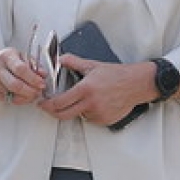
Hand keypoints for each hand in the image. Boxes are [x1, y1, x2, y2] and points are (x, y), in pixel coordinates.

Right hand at [0, 46, 45, 104]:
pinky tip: (23, 96)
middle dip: (30, 91)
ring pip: (11, 95)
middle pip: (15, 85)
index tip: (42, 83)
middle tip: (39, 92)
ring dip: (26, 97)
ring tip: (33, 94)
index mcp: (6, 56)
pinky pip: (7, 99)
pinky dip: (18, 100)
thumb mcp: (19, 55)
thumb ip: (33, 63)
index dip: (33, 78)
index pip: (21, 69)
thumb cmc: (4, 59)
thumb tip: (43, 74)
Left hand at [38, 55, 155, 126]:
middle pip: (63, 115)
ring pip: (78, 116)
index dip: (47, 104)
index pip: (59, 102)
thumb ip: (74, 62)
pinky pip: (90, 119)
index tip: (42, 103)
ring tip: (83, 98)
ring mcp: (98, 114)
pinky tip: (95, 103)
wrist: (136, 84)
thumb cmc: (117, 75)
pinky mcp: (105, 120)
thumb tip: (61, 59)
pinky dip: (87, 113)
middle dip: (52, 112)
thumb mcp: (93, 65)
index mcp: (85, 89)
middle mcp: (91, 103)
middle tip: (48, 107)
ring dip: (75, 110)